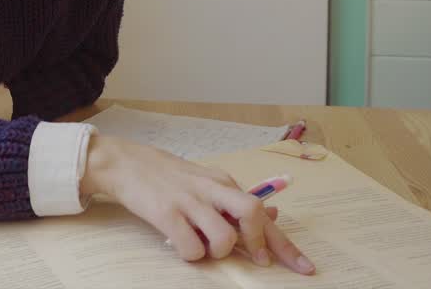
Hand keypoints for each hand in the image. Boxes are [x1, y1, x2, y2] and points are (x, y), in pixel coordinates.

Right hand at [81, 135, 314, 273]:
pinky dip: (192, 256)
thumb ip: (235, 200)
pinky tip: (183, 246)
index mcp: (223, 182)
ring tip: (204, 246)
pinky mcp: (166, 213)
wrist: (126, 163)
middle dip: (258, 243)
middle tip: (256, 260)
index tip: (304, 267)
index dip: (285, 244)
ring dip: (219, 252)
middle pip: (252, 212)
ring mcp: (188, 201)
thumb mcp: (206, 182)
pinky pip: (192, 248)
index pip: (262, 212)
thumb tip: (273, 213)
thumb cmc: (169, 177)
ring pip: (224, 237)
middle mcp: (211, 189)